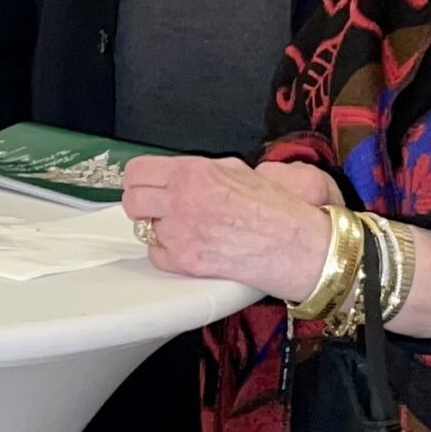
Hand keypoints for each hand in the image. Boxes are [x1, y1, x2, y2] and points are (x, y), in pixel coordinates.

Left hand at [119, 154, 332, 300]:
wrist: (298, 246)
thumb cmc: (276, 210)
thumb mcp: (236, 170)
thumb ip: (199, 171)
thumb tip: (176, 174)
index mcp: (193, 172)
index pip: (137, 171)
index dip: (140, 181)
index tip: (146, 187)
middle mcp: (182, 199)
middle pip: (132, 201)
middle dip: (144, 205)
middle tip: (160, 210)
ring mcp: (182, 232)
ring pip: (143, 229)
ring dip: (158, 229)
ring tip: (184, 229)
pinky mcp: (186, 261)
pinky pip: (157, 256)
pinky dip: (169, 254)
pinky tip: (193, 247)